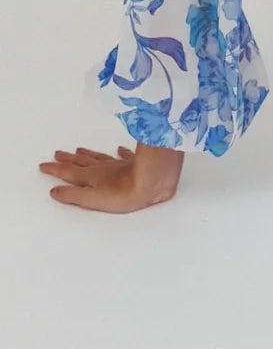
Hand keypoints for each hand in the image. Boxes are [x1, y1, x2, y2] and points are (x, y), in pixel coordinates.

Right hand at [38, 142, 182, 211]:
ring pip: (99, 157)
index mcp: (91, 177)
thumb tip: (54, 191)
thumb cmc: (124, 193)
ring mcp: (119, 165)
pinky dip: (120, 153)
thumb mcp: (92, 199)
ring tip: (79, 149)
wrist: (153, 181)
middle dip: (68, 159)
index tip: (44, 165)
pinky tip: (119, 149)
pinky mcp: (136, 164)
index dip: (55, 169)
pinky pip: (125, 156)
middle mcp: (103, 168)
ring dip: (88, 154)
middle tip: (57, 153)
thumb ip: (73, 195)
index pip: (68, 172)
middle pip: (82, 162)